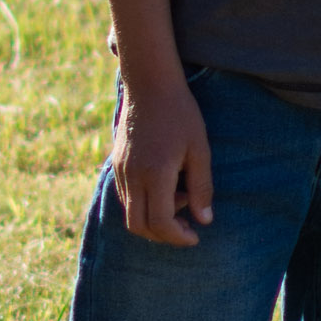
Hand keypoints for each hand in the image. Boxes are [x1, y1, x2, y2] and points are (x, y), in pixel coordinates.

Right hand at [113, 76, 212, 245]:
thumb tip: (204, 220)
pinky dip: (144, 204)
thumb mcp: (199, 150)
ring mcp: (120, 170)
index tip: (195, 236)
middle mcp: (132, 176)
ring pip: (130, 213)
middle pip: (138, 226)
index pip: (160, 222)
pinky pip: (126, 197)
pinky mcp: (116, 163)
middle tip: (187, 228)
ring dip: (154, 218)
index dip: (177, 237)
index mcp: (154, 174)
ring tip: (181, 197)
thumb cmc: (180, 114)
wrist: (149, 84)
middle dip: (163, 235)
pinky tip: (166, 188)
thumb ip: (202, 187)